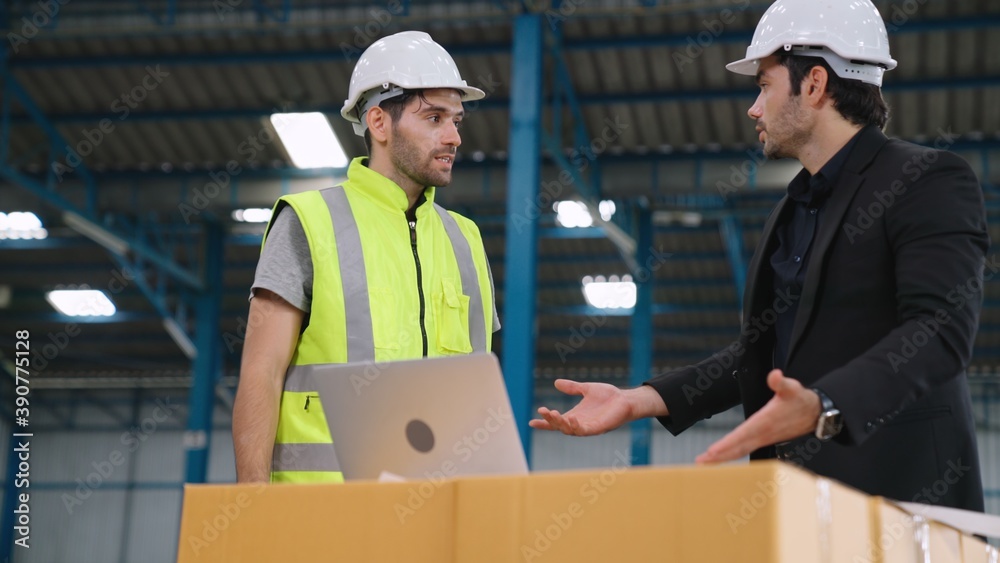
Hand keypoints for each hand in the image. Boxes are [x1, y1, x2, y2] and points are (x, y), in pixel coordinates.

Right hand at [529, 379, 662, 435]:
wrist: (626, 400)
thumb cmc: (608, 396)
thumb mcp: (586, 389)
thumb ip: (572, 387)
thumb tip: (556, 383)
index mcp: (575, 415)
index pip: (556, 422)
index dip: (544, 423)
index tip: (531, 422)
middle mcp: (579, 423)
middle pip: (560, 426)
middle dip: (550, 420)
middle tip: (544, 411)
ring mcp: (588, 427)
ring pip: (570, 430)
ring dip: (561, 423)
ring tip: (554, 413)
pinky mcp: (598, 428)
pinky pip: (584, 430)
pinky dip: (576, 426)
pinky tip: (572, 418)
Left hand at [695, 369, 820, 463]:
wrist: (815, 414)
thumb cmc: (801, 400)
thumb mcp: (792, 388)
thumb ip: (781, 382)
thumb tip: (775, 375)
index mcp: (766, 421)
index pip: (742, 434)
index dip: (727, 443)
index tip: (713, 451)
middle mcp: (763, 434)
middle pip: (738, 447)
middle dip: (720, 456)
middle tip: (701, 462)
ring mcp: (763, 439)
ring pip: (740, 450)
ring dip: (723, 457)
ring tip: (705, 463)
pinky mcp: (764, 439)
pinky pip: (745, 449)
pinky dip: (732, 454)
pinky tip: (722, 457)